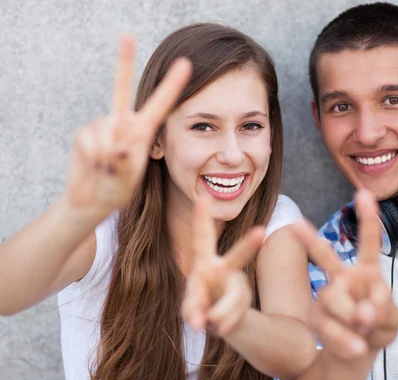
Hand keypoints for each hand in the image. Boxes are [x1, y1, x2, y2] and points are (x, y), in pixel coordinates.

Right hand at [65, 34, 191, 214]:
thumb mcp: (130, 179)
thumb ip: (127, 163)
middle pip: (121, 88)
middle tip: (127, 34)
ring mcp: (103, 126)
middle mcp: (122, 123)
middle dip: (124, 61)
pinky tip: (95, 167)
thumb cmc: (118, 189)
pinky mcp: (84, 133)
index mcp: (143, 131)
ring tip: (108, 171)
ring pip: (104, 133)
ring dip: (106, 159)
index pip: (160, 105)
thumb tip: (118, 147)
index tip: (186, 63)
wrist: (92, 200)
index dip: (172, 85)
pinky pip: (90, 142)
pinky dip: (94, 160)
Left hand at [181, 193, 264, 335]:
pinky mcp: (243, 302)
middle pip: (237, 257)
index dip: (202, 219)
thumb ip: (192, 312)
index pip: (203, 238)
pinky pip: (233, 315)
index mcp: (206, 263)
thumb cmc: (201, 305)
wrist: (223, 322)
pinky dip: (220, 325)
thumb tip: (202, 324)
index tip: (203, 198)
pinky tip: (218, 326)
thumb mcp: (190, 307)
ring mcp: (237, 285)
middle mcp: (225, 269)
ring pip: (233, 297)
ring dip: (218, 314)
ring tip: (210, 324)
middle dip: (248, 246)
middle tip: (261, 231)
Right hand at [293, 190, 397, 359]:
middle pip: (326, 257)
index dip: (367, 218)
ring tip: (366, 326)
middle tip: (294, 223)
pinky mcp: (318, 318)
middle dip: (310, 240)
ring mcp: (327, 297)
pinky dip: (348, 340)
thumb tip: (363, 311)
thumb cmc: (378, 328)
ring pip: (333, 298)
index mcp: (367, 272)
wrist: (358, 351)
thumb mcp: (393, 320)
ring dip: (353, 316)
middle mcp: (343, 279)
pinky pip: (330, 327)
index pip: (368, 242)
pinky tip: (358, 347)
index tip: (363, 193)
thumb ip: (384, 311)